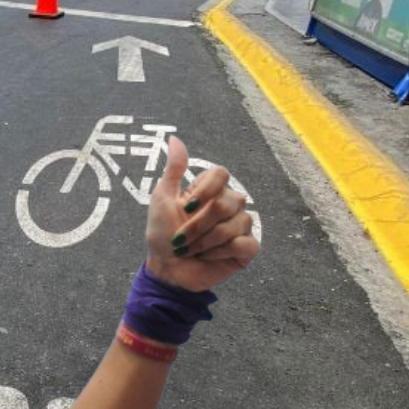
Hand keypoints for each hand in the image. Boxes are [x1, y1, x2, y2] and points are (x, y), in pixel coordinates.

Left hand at [145, 137, 258, 291]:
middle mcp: (229, 205)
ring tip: (191, 250)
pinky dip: (220, 253)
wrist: (166, 270)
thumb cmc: (162, 235)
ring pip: (235, 224)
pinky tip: (209, 257)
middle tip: (182, 238)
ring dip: (205, 241)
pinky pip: (243, 244)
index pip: (221, 174)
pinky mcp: (246, 249)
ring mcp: (240, 226)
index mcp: (210, 190)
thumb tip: (174, 138)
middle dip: (198, 225)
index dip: (206, 190)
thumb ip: (173, 170)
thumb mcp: (162, 199)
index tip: (185, 208)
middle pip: (226, 202)